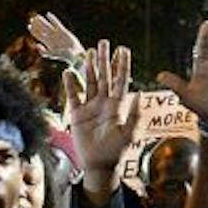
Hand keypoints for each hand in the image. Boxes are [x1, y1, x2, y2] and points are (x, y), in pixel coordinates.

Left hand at [27, 11, 83, 67]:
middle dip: (36, 24)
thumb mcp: (51, 54)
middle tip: (31, 19)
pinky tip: (48, 14)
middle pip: (41, 29)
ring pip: (47, 25)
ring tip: (37, 16)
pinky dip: (52, 18)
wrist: (74, 54)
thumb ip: (43, 51)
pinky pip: (56, 23)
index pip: (38, 35)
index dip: (33, 31)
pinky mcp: (63, 30)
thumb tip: (36, 45)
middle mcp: (51, 37)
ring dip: (42, 21)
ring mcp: (56, 33)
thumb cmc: (63, 56)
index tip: (29, 26)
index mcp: (47, 43)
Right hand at [66, 39, 138, 185]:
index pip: (120, 81)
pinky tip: (68, 72)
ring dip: (89, 67)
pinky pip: (73, 96)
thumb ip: (133, 114)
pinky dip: (70, 84)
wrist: (99, 164)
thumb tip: (138, 94)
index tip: (122, 50)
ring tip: (89, 52)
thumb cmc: (116, 151)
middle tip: (104, 42)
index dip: (121, 65)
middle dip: (104, 60)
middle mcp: (104, 103)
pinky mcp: (77, 114)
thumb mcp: (128, 133)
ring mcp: (90, 107)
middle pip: (104, 77)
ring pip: (89, 82)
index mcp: (118, 106)